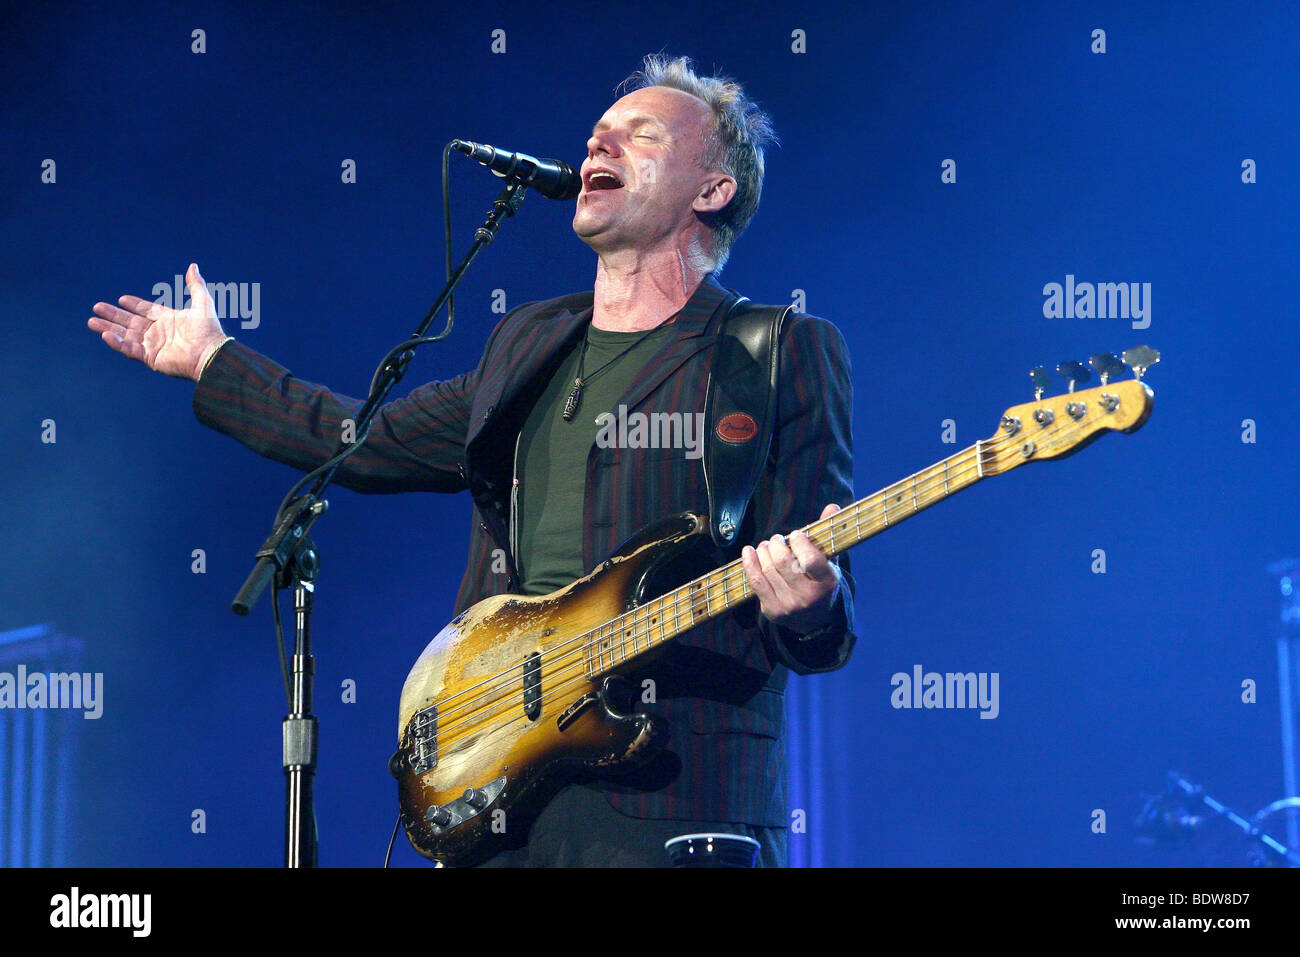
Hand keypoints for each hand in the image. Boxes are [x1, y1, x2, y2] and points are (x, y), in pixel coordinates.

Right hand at [88, 262, 228, 380]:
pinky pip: (130, 349)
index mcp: (169, 320)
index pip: (146, 311)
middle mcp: (159, 333)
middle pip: (131, 322)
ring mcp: (154, 346)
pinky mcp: (151, 358)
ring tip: (91, 322)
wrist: (211, 353)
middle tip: (96, 307)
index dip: (134, 305)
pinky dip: (117, 343)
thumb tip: (193, 265)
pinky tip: (106, 334)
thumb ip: (196, 285)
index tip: (121, 299)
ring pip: (126, 335)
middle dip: (113, 315)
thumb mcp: (203, 303)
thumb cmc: (209, 330)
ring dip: (108, 328)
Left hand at [741, 503, 842, 633]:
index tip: (795, 535)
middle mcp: (808, 597)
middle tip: (777, 539)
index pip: (810, 559)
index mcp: (827, 583)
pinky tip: (749, 552)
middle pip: (783, 562)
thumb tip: (831, 506)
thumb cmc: (821, 582)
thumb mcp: (830, 561)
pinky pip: (755, 581)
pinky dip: (749, 562)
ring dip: (763, 550)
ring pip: (767, 569)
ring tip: (766, 546)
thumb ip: (828, 534)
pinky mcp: (772, 611)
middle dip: (776, 544)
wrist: (815, 620)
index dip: (799, 542)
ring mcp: (789, 605)